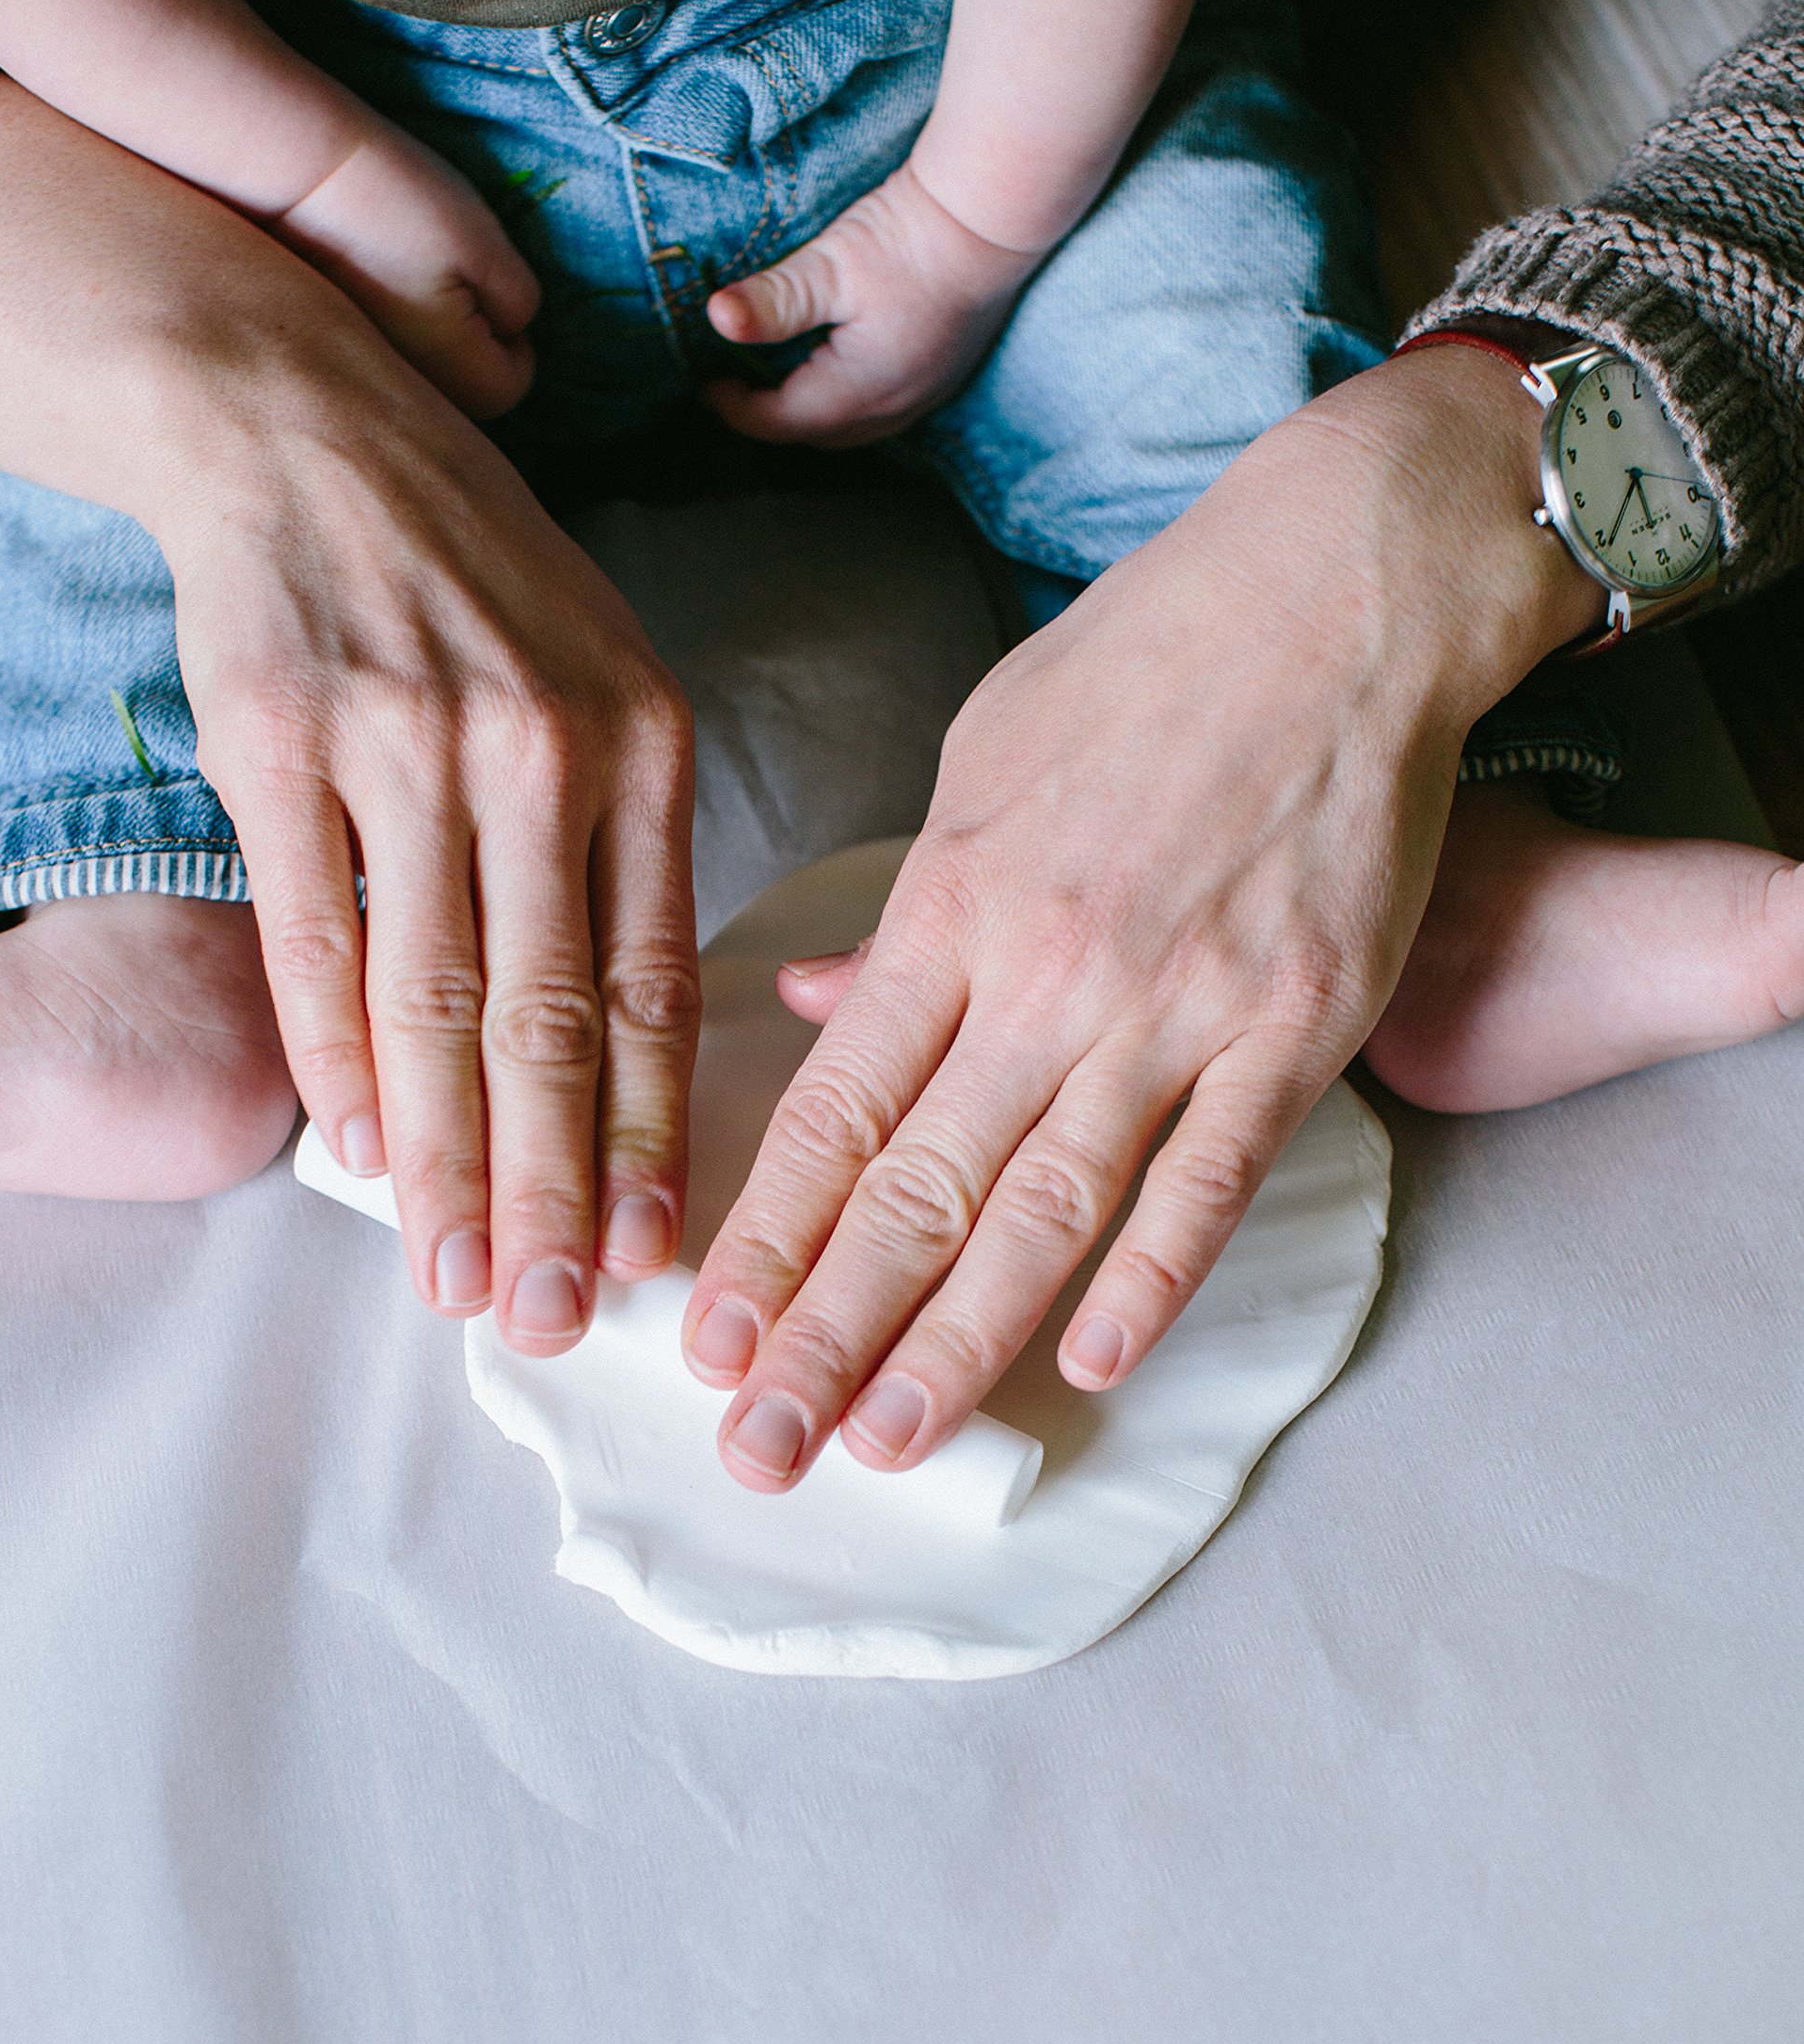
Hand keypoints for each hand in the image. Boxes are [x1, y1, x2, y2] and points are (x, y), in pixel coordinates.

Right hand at [0, 78, 691, 1347]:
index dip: (649, 1130)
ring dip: (443, 1159)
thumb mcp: (606, 681)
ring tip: (452, 1276)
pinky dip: (333, 1056)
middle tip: (551, 1316)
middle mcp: (535, 750)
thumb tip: (627, 1045)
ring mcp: (403, 746)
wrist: (311, 430)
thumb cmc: (479, 580)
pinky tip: (359, 1148)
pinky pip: (310, 938)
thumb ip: (627, 848)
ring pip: (430, 1000)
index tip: (650, 1250)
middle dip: (550, 1189)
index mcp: (641, 743)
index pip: (654, 978)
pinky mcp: (279, 744)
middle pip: (547, 1018)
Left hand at [680, 349, 1603, 1490]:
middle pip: (916, 1190)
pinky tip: (1093, 1364)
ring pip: (1046, 1210)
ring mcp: (1175, 1007)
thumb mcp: (980, 759)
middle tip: (760, 1449)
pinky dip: (1151, 1277)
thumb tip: (815, 1005)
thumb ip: (902, 909)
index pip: (834, 1113)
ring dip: (959, 1342)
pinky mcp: (1293, 1026)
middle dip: (827, 1333)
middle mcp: (1046, 974)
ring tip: (887, 1444)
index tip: (708, 1341)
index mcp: (950, 906)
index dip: (767, 1242)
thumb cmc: (1144, 664)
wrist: (1336, 594)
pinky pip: (1209, 1178)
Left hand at [701, 161, 1040, 445]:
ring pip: (852, 429)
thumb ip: (774, 302)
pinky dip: (846, 402)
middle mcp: (895, 406)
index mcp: (861, 389)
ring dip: (811, 414)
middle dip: (771, 418)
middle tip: (734, 386)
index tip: (704, 383)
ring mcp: (925, 395)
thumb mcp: (831, 266)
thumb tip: (716, 318)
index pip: (781, 422)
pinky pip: (883, 411)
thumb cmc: (912, 236)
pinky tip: (834, 369)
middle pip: (816, 435)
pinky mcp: (943, 375)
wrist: (993, 216)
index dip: (736, 409)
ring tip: (778, 379)